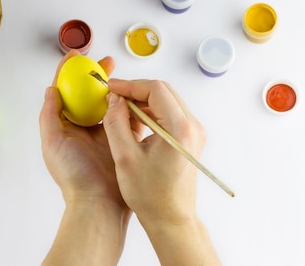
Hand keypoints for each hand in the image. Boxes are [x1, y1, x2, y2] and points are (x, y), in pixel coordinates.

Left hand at [39, 51, 126, 212]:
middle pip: (89, 93)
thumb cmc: (73, 176)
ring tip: (121, 75)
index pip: (66, 92)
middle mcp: (84, 127)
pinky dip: (131, 104)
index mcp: (65, 126)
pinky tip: (136, 95)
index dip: (69, 71)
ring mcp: (104, 133)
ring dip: (115, 87)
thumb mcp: (53, 143)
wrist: (99, 205)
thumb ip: (49, 115)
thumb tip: (50, 90)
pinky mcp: (123, 140)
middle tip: (107, 61)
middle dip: (97, 75)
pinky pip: (127, 117)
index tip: (76, 55)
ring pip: (109, 103)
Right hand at [102, 79, 206, 225]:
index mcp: (179, 129)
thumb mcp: (124, 156)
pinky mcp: (189, 138)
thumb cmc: (150, 195)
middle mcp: (192, 127)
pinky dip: (150, 110)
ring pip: (166, 100)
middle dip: (136, 90)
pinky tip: (133, 120)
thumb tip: (113, 99)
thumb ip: (116, 122)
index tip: (111, 88)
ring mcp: (193, 132)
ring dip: (142, 100)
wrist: (171, 218)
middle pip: (163, 91)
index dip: (130, 85)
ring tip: (120, 109)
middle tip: (113, 96)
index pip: (155, 89)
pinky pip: (170, 113)